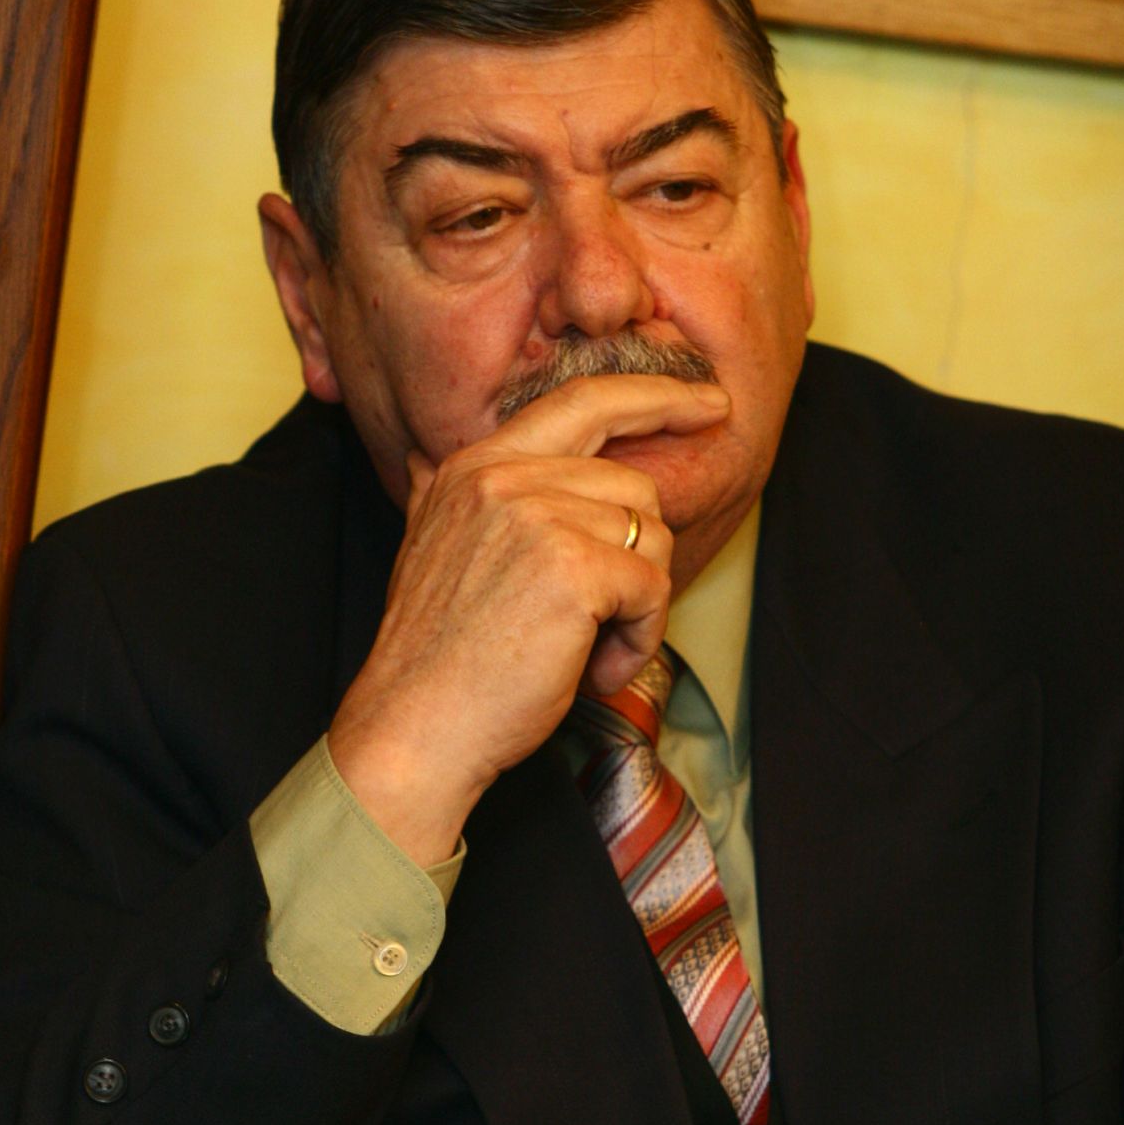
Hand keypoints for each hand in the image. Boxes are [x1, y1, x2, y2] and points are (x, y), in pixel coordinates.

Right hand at [327, 374, 729, 865]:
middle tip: (617, 612)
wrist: (414, 729)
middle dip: (642, 554)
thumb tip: (422, 456)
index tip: (709, 401)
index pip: (585, 400)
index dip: (656, 396)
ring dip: (638, 606)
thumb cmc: (435, 658)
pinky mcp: (573, 569)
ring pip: (652, 536)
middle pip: (634, 482)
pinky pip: (653, 587)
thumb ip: (438, 494)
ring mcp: (538, 517)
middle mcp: (504, 477)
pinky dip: (639, 637)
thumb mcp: (424, 548)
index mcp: (474, 465)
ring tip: (588, 649)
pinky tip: (595, 668)